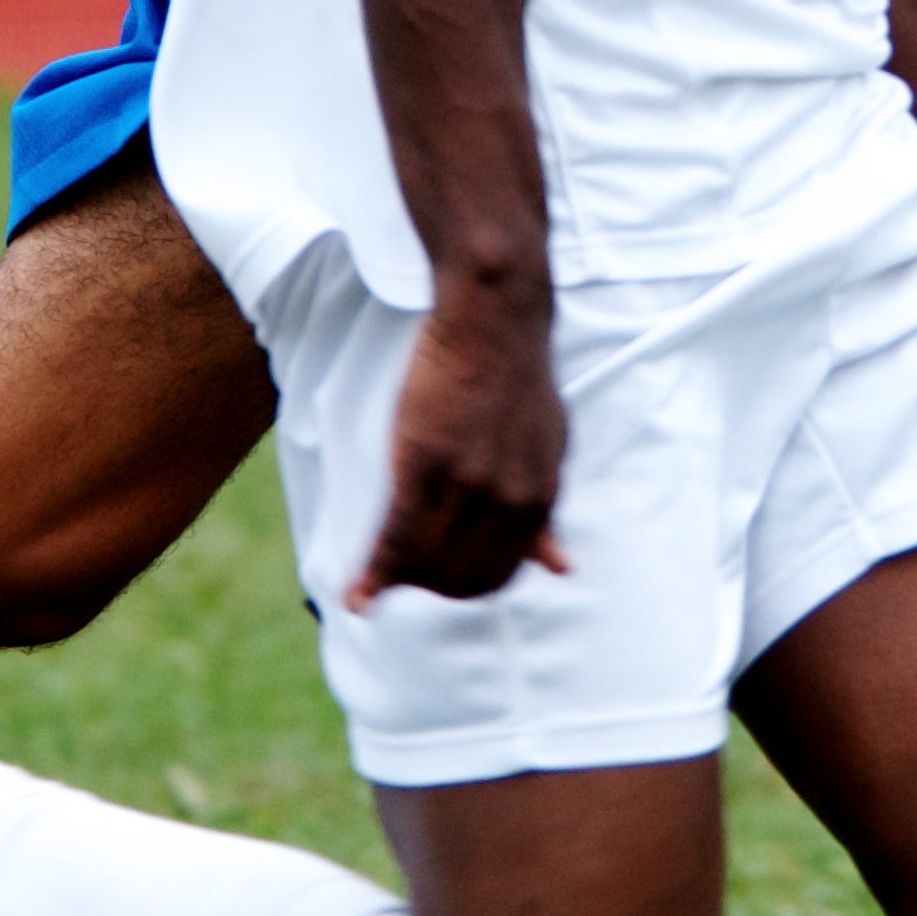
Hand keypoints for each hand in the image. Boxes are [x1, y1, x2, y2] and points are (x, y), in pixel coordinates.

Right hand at [347, 301, 572, 608]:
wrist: (493, 319)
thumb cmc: (517, 380)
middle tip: (401, 575)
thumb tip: (561, 567)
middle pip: (457, 577)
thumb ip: (545, 513)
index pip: (495, 576)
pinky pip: (396, 536)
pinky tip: (355, 596)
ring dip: (397, 579)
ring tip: (376, 574)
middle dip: (426, 586)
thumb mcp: (549, 450)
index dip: (461, 587)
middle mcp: (506, 500)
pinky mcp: (422, 461)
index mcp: (538, 499)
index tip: (436, 581)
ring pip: (424, 561)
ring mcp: (465, 482)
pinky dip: (374, 575)